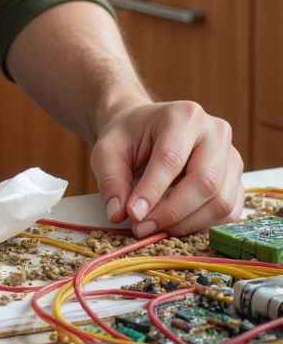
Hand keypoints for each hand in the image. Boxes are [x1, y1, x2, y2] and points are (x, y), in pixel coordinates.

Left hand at [90, 98, 244, 237]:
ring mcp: (231, 156)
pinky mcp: (235, 178)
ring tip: (156, 227)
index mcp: (184, 116)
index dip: (153, 191)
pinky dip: (203, 226)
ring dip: (187, 224)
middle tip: (143, 228)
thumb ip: (111, 181)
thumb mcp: (107, 151)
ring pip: (221, 202)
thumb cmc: (129, 136)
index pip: (172, 159)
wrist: (146, 128)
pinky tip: (176, 224)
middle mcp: (215, 132)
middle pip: (205, 182)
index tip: (134, 215)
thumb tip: (119, 214)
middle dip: (172, 213)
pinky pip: (229, 212)